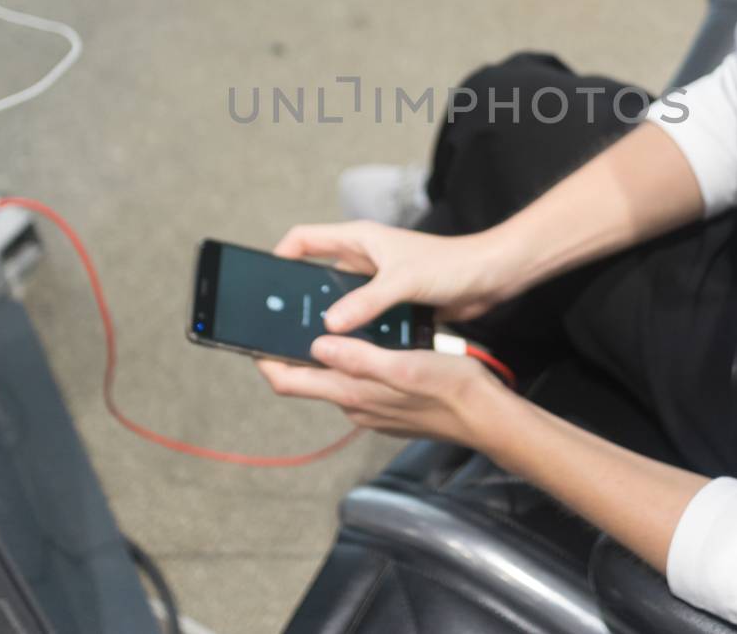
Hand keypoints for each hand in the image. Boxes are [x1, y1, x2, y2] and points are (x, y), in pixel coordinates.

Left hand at [255, 336, 511, 447]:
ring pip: (336, 379)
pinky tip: (369, 343)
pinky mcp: (390, 408)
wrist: (487, 417)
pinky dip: (353, 363)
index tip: (249, 339)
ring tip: (326, 322)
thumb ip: (357, 357)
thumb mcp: (403, 364)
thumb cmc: (452, 389)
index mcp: (353, 392)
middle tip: (287, 319)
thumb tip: (316, 346)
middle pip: (309, 380)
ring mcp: (373, 409)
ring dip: (326, 355)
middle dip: (293, 352)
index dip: (264, 361)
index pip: (290, 381)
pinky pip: (360, 384)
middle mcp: (356, 405)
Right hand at [272, 220, 523, 332]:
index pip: (304, 240)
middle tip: (284, 327)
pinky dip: (356, 335)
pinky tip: (352, 353)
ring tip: (315, 346)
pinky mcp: (392, 304)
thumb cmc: (452, 263)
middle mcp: (364, 259)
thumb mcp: (403, 281)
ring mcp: (377, 283)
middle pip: (316, 277)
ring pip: (339, 304)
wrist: (492, 276)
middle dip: (301, 301)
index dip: (280, 258)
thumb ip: (366, 302)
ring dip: (331, 323)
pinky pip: (363, 321)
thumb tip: (329, 325)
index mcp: (359, 240)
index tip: (265, 284)